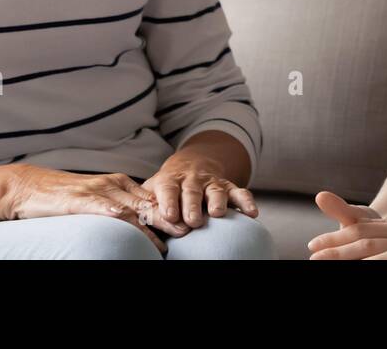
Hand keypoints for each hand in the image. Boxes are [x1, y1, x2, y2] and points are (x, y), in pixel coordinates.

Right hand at [1, 164, 186, 254]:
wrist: (27, 186)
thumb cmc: (62, 195)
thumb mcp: (95, 198)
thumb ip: (116, 206)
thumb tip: (137, 222)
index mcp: (118, 183)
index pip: (149, 198)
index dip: (169, 210)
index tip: (187, 222)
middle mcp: (112, 184)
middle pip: (146, 202)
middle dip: (168, 216)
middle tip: (188, 229)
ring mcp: (97, 191)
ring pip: (130, 208)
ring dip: (151, 222)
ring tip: (168, 237)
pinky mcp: (80, 199)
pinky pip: (103, 208)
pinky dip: (117, 215)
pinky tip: (129, 222)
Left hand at [142, 150, 258, 229]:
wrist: (191, 163)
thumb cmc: (168, 186)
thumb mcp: (154, 190)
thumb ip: (147, 205)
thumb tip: (134, 223)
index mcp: (170, 180)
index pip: (168, 189)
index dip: (168, 202)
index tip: (168, 215)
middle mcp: (192, 180)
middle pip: (192, 191)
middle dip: (192, 205)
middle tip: (192, 220)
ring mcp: (211, 182)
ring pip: (216, 190)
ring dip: (217, 201)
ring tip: (218, 213)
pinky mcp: (228, 186)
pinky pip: (239, 192)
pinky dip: (246, 201)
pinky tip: (252, 213)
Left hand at [307, 190, 386, 259]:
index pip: (367, 227)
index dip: (341, 234)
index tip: (320, 243)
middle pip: (363, 233)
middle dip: (335, 242)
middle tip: (312, 250)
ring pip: (371, 244)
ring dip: (345, 252)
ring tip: (322, 259)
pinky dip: (372, 260)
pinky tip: (358, 266)